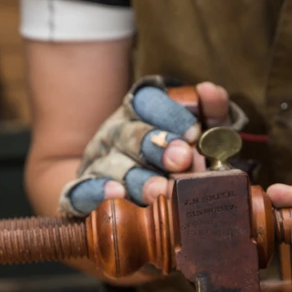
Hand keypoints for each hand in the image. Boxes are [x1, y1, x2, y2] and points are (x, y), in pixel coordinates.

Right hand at [61, 79, 233, 214]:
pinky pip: (81, 192)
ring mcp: (98, 163)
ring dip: (138, 178)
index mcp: (140, 112)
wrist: (133, 199)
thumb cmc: (179, 163)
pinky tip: (115, 195)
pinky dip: (95, 192)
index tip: (194, 131)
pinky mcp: (80, 193)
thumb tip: (210, 92)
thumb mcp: (201, 135)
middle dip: (157, 146)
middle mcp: (116, 133)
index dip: (170, 113)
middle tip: (182, 160)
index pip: (148, 101)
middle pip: (132, 135)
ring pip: (114, 167)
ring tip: (159, 190)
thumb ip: (210, 114)